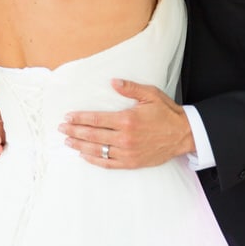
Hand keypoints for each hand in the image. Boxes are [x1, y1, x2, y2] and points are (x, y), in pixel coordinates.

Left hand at [59, 79, 194, 168]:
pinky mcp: (131, 162)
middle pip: (92, 135)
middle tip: (61, 128)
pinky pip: (108, 163)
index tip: (68, 117)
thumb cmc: (166, 113)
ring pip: (97, 150)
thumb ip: (130, 88)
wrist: (183, 135)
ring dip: (80, 145)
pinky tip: (83, 155)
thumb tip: (113, 82)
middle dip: (74, 131)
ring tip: (67, 141)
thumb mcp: (150, 95)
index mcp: (127, 120)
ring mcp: (127, 152)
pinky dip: (94, 160)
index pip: (96, 119)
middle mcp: (124, 137)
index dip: (79, 118)